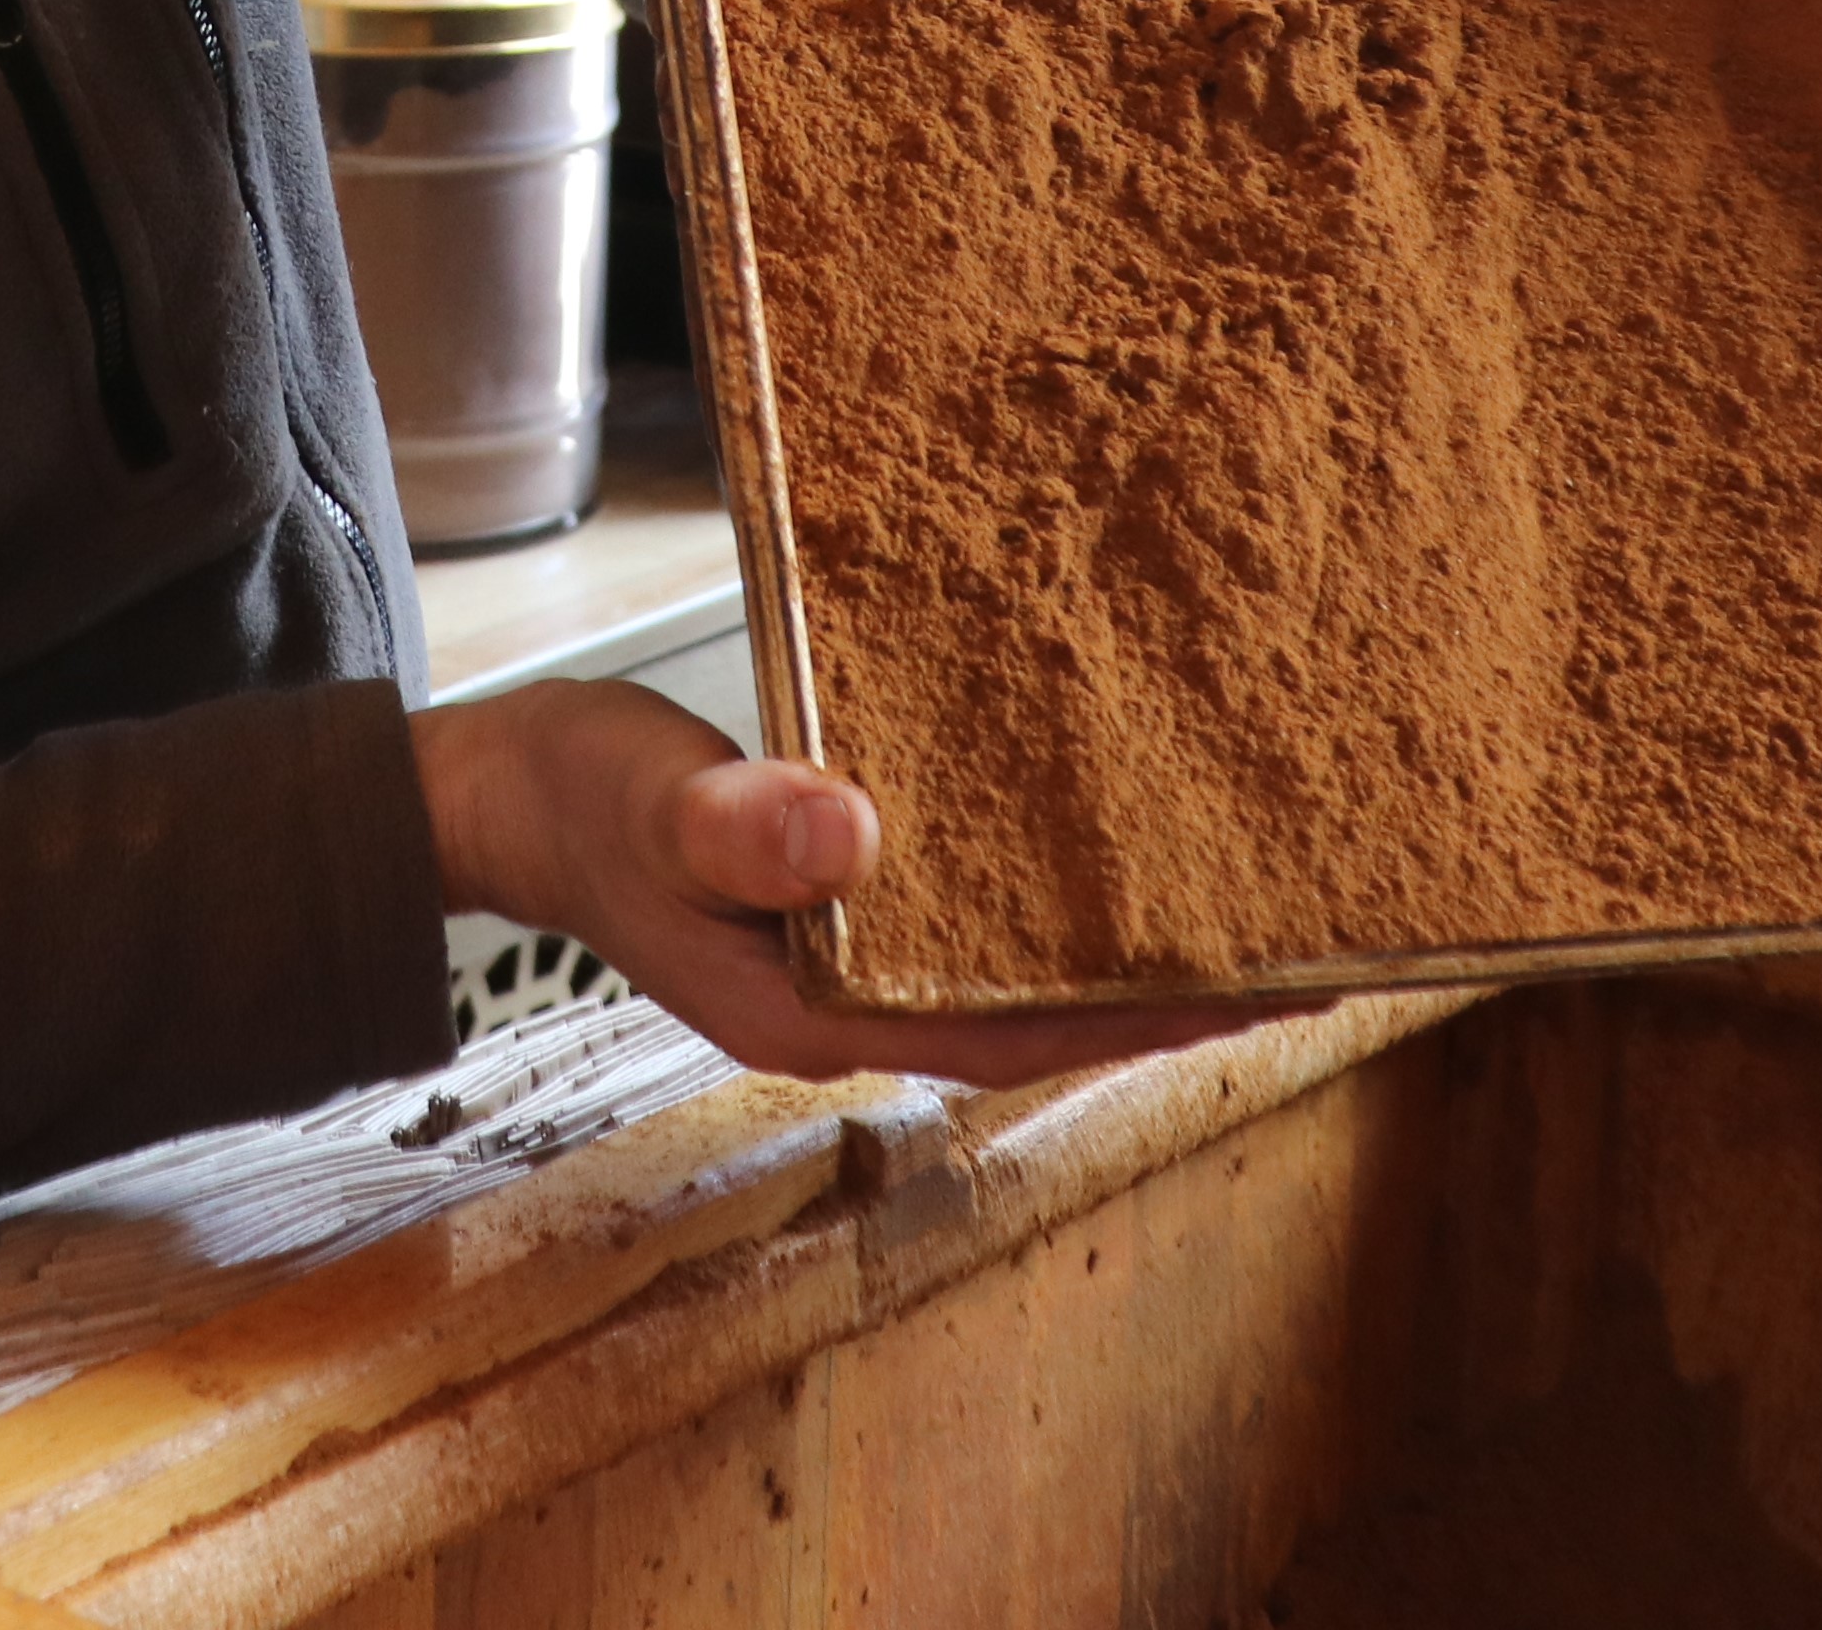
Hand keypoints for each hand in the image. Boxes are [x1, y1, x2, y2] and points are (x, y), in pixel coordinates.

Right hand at [409, 680, 1250, 1089]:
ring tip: (1250, 897)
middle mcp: (852, 1003)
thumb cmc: (575, 796)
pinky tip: (1119, 842)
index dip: (1141, 1016)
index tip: (1264, 991)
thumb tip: (856, 830)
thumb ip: (739, 823)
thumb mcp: (647, 801)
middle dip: (1170, 988)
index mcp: (814, 1013)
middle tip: (1313, 941)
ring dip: (1126, 939)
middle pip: (1042, 1010)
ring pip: (1018, 963)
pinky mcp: (851, 900)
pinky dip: (1059, 888)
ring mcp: (853, 959)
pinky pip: (979, 909)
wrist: (508, 790)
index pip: (1014, 1031)